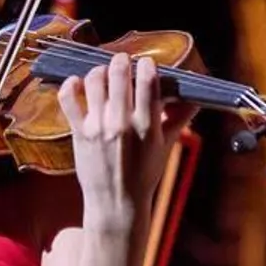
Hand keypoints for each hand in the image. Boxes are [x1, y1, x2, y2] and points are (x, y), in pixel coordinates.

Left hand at [56, 52, 193, 229]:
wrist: (117, 203)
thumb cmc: (143, 175)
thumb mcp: (165, 147)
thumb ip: (179, 119)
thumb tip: (196, 99)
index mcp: (147, 125)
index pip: (148, 82)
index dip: (147, 66)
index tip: (146, 64)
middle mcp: (122, 123)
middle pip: (119, 74)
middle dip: (121, 62)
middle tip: (122, 62)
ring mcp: (98, 127)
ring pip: (94, 81)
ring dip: (99, 71)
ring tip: (103, 73)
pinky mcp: (79, 132)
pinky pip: (69, 99)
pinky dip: (70, 85)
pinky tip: (77, 83)